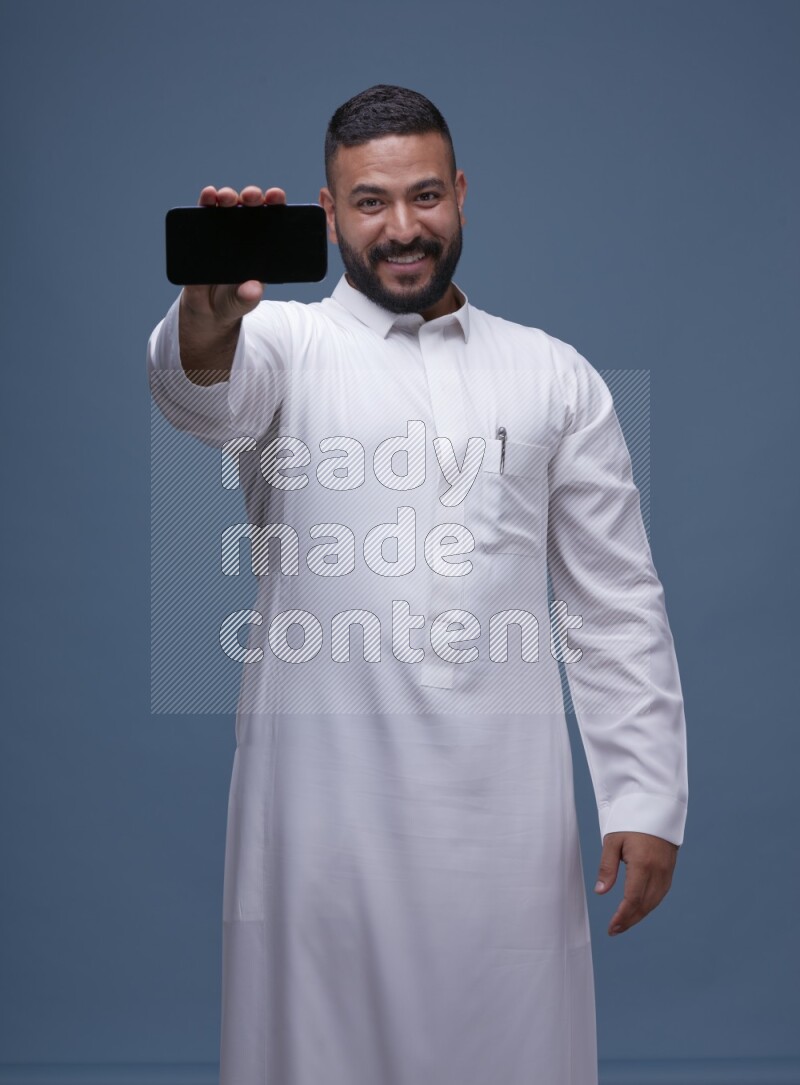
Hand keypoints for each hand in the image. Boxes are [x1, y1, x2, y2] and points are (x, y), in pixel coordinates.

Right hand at [181, 185, 286, 326]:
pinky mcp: (201, 234)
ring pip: (227, 206)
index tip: (277, 196)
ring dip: (227, 195)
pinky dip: (205, 201)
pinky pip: (203, 214)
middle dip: (251, 196)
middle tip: (251, 196)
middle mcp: (243, 234)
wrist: (206, 310)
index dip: (276, 204)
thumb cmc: (233, 302)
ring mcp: (222, 232)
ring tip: (226, 196)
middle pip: (250, 208)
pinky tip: (208, 195)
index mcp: (261, 247)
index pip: (272, 220)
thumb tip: (253, 289)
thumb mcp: (243, 302)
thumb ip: (248, 297)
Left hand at [594, 831, 677, 935]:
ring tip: (624, 922)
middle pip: (645, 905)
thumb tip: (601, 892)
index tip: (611, 928)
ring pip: (655, 901)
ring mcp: (666, 870)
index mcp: (643, 864)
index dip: (622, 916)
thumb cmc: (629, 821)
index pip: (633, 899)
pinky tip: (639, 908)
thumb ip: (607, 868)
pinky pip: (661, 893)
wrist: (655, 806)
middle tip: (614, 930)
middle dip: (630, 920)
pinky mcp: (669, 868)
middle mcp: (658, 871)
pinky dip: (650, 904)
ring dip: (640, 915)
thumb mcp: (612, 841)